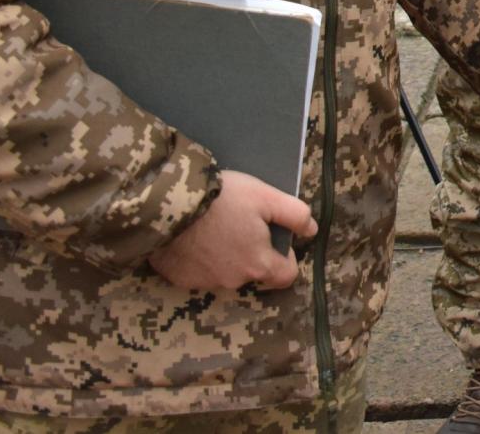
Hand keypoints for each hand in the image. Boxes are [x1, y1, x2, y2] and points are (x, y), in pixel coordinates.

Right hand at [147, 171, 314, 291]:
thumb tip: (311, 230)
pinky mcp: (178, 277)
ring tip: (216, 226)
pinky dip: (199, 257)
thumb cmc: (222, 199)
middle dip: (253, 253)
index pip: (286, 276)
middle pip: (253, 272)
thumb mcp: (266, 197)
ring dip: (225, 255)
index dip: (287, 259)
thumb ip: (295, 215)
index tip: (278, 239)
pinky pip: (197, 270)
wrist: (168, 205)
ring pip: (224, 272)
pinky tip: (194, 235)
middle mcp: (232, 281)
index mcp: (258, 265)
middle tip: (243, 224)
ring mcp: (203, 282)